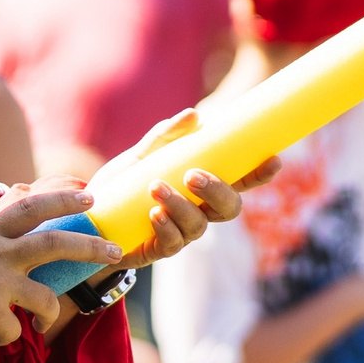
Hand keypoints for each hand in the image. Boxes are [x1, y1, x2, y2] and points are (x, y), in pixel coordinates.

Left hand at [107, 108, 279, 269]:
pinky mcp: (160, 249)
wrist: (91, 217)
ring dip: (180, 205)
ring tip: (156, 187)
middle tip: (193, 175)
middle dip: (217, 191)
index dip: (260, 174)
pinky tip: (154, 214)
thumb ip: (164, 137)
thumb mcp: (141, 155)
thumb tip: (193, 113)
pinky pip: (173, 243)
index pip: (240, 181)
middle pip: (229, 208)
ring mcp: (182, 232)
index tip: (273, 160)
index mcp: (202, 186)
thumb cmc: (123, 184)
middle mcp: (199, 210)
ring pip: (199, 225)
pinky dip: (166, 227)